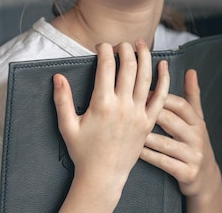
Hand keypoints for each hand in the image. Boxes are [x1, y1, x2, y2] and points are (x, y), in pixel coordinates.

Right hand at [53, 40, 169, 203]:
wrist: (103, 176)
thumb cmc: (83, 152)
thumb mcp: (67, 126)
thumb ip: (62, 100)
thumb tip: (58, 76)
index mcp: (102, 104)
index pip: (106, 66)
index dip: (105, 50)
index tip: (102, 45)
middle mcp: (123, 106)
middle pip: (128, 67)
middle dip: (125, 49)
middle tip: (121, 44)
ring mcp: (138, 113)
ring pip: (145, 77)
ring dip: (144, 56)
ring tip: (141, 44)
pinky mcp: (149, 122)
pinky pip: (161, 96)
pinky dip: (164, 78)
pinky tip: (163, 65)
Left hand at [140, 69, 221, 211]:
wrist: (205, 178)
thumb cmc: (194, 142)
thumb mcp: (197, 120)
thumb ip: (192, 95)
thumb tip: (191, 70)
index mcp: (198, 122)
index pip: (180, 105)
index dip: (162, 97)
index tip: (142, 92)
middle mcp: (197, 137)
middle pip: (171, 121)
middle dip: (148, 114)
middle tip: (127, 108)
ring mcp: (193, 155)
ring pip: (164, 143)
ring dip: (144, 136)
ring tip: (125, 130)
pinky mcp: (187, 172)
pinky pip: (163, 162)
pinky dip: (147, 156)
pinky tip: (134, 150)